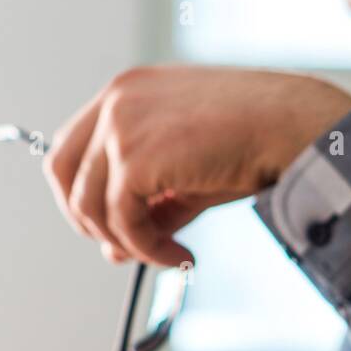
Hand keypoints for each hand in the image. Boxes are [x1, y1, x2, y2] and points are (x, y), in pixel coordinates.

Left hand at [44, 65, 350, 265]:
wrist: (289, 127)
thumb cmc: (251, 140)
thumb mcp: (186, 173)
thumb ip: (146, 207)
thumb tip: (112, 252)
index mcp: (126, 92)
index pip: (71, 146)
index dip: (80, 193)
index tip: (106, 226)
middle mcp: (116, 101)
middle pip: (60, 172)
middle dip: (85, 220)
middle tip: (120, 249)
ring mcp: (120, 127)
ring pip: (89, 207)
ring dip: (127, 244)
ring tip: (168, 256)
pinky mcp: (133, 160)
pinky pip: (123, 225)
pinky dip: (149, 251)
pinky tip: (181, 257)